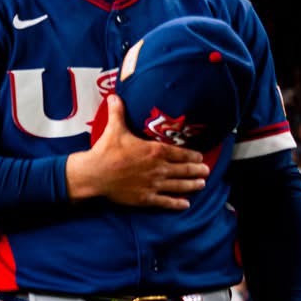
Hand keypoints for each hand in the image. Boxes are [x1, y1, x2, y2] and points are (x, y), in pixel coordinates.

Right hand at [65, 96, 208, 209]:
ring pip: (179, 186)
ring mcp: (153, 184)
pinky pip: (166, 202)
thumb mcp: (114, 129)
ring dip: (192, 185)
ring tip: (201, 184)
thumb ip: (118, 112)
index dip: (193, 156)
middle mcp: (159, 168)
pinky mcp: (145, 198)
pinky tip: (186, 204)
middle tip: (206, 171)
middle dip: (198, 170)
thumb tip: (114, 96)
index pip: (181, 153)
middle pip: (184, 170)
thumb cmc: (105, 151)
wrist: (94, 174)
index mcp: (155, 151)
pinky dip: (177, 203)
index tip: (201, 157)